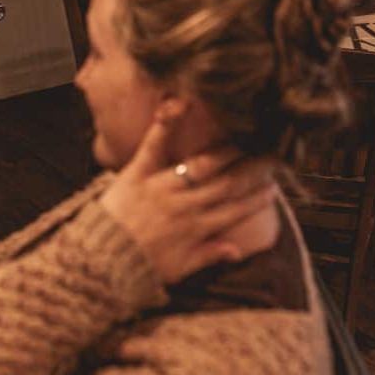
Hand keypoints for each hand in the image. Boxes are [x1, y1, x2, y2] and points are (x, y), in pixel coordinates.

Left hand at [100, 121, 276, 284]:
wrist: (101, 259)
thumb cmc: (139, 266)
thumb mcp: (178, 269)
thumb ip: (208, 256)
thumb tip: (238, 249)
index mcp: (195, 229)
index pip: (234, 211)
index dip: (256, 200)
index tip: (273, 188)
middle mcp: (184, 206)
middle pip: (226, 185)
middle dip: (252, 171)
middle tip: (272, 156)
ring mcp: (162, 187)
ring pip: (201, 166)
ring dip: (225, 152)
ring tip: (244, 139)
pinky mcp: (138, 172)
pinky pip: (153, 145)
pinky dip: (166, 125)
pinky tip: (180, 105)